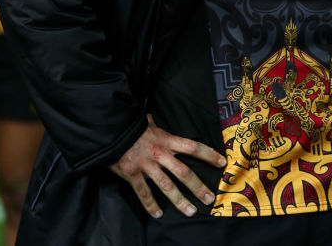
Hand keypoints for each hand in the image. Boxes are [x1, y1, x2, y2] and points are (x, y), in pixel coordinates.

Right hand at [109, 115, 225, 218]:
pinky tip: (157, 214)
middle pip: (184, 172)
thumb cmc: (131, 127)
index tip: (222, 163)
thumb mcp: (148, 122)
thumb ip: (157, 125)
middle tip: (209, 198)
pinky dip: (150, 205)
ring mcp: (147, 166)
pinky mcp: (133, 175)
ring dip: (180, 200)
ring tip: (191, 211)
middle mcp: (160, 154)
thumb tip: (157, 118)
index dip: (208, 155)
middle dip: (198, 186)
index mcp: (167, 140)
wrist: (109, 131)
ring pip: (167, 186)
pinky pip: (144, 193)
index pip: (193, 147)